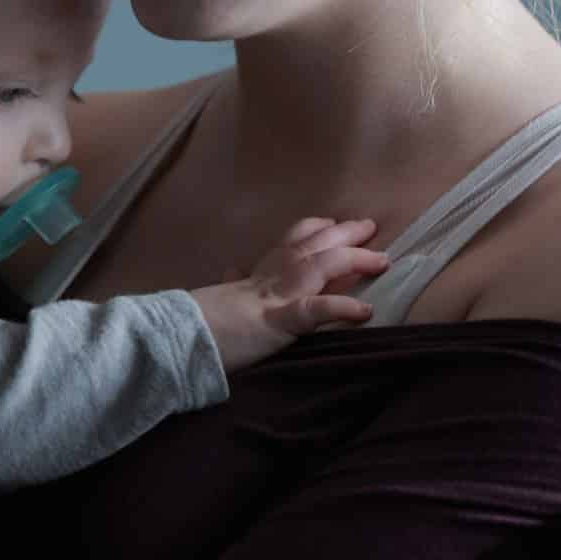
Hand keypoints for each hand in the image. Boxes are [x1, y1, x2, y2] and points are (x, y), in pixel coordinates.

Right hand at [190, 217, 389, 373]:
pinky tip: (365, 310)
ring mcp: (273, 298)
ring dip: (351, 259)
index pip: (288, 243)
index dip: (313, 230)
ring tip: (381, 260)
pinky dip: (339, 307)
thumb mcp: (219, 298)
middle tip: (369, 226)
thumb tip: (232, 270)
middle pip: (310, 245)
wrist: (178, 337)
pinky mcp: (276, 322)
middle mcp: (267, 279)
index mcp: (255, 276)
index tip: (332, 222)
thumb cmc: (196, 322)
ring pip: (317, 266)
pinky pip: (312, 311)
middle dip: (343, 234)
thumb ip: (232, 283)